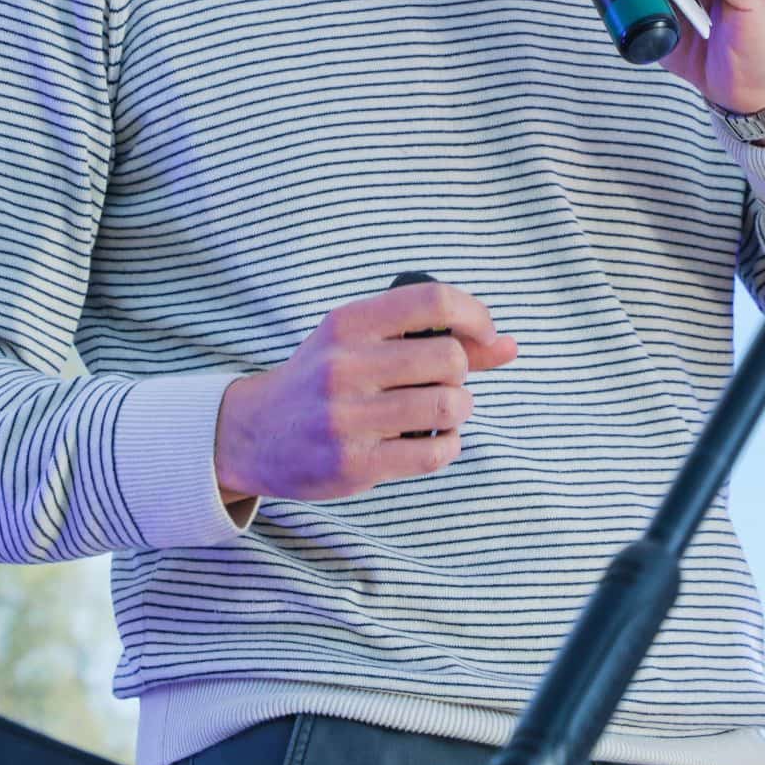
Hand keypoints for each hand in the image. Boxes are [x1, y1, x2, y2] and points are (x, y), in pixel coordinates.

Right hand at [214, 280, 516, 504]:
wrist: (255, 433)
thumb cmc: (323, 379)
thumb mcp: (363, 343)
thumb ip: (435, 339)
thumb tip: (509, 345)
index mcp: (348, 323)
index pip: (432, 300)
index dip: (474, 314)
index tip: (484, 333)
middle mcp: (345, 365)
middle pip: (449, 358)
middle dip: (461, 372)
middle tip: (444, 382)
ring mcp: (348, 417)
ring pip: (448, 406)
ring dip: (459, 410)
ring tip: (441, 411)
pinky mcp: (354, 464)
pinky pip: (433, 453)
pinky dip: (447, 446)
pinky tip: (431, 442)